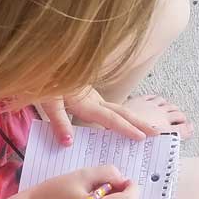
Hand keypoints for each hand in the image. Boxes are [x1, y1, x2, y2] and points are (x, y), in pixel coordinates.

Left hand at [39, 87, 158, 145]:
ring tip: (145, 130)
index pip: (111, 118)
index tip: (142, 138)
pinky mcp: (86, 94)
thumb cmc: (41, 78)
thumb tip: (69, 143)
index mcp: (85, 102)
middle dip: (140, 123)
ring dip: (132, 119)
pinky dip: (119, 116)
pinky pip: (108, 108)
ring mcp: (91, 95)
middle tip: (158, 133)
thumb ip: (58, 121)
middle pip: (121, 112)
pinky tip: (119, 123)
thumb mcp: (46, 100)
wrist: (40, 56)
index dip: (126, 129)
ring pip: (117, 109)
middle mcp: (93, 98)